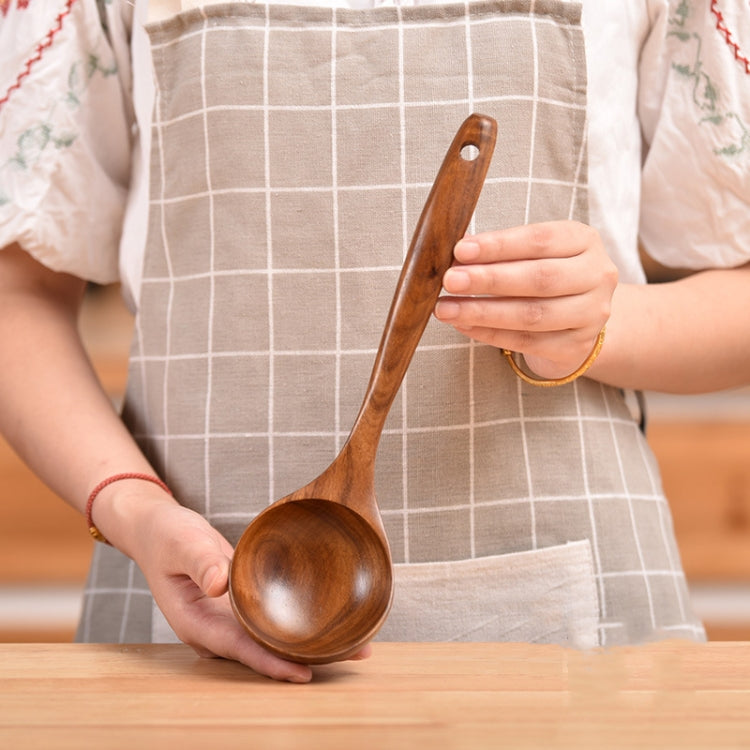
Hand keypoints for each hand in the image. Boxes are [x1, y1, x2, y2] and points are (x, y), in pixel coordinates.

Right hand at [105, 488, 369, 682]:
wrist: (157, 529)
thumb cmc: (167, 536)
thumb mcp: (182, 543)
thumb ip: (202, 561)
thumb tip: (221, 584)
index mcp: (196, 623)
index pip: (240, 649)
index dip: (271, 662)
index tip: (305, 673)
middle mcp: (213, 630)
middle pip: (262, 652)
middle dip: (304, 658)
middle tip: (353, 653)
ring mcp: (226, 622)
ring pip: (270, 641)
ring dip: (307, 644)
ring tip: (353, 644)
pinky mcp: (237, 609)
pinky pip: (269, 623)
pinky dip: (295, 626)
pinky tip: (324, 623)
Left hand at [434, 221, 617, 379]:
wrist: (578, 321)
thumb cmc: (545, 277)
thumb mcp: (530, 255)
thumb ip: (499, 252)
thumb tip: (455, 252)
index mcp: (584, 241)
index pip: (540, 240)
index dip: (499, 245)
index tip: (461, 250)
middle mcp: (596, 276)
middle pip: (539, 278)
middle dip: (489, 280)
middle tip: (450, 280)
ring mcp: (591, 315)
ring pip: (532, 315)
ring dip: (483, 311)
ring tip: (446, 308)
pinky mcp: (576, 347)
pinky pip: (527, 342)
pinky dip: (490, 334)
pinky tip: (463, 325)